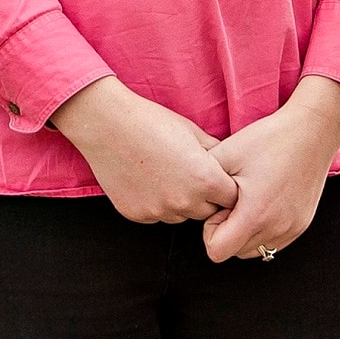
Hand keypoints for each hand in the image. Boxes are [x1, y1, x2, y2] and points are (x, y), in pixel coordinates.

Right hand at [51, 78, 238, 223]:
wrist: (108, 125)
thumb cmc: (153, 122)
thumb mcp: (193, 132)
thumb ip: (217, 154)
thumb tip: (232, 165)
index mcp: (205, 180)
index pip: (231, 199)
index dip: (227, 188)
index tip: (218, 178)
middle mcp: (184, 202)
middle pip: (208, 212)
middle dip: (206, 198)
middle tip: (190, 175)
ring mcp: (159, 211)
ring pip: (181, 215)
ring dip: (181, 202)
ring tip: (166, 174)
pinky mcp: (138, 215)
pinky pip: (157, 215)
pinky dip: (157, 203)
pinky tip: (147, 180)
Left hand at [200, 77, 339, 263]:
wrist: (312, 131)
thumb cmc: (269, 139)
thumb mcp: (226, 154)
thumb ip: (203, 183)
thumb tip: (192, 199)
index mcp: (255, 214)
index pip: (217, 251)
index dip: (210, 230)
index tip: (220, 206)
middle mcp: (276, 229)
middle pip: (234, 253)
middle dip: (228, 231)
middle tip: (234, 200)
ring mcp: (291, 230)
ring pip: (254, 251)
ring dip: (244, 233)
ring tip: (249, 201)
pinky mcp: (301, 226)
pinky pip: (272, 243)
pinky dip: (262, 231)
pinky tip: (264, 203)